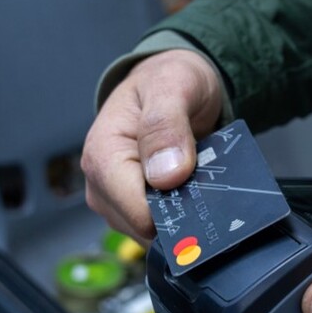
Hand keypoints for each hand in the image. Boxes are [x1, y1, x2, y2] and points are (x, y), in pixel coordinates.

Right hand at [81, 50, 222, 244]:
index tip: (204, 199)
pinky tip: (198, 193)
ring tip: (203, 183)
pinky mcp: (135, 207)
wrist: (173, 80)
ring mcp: (118, 199)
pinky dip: (184, 215)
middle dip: (182, 214)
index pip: (135, 211)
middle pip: (144, 227)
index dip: (173, 212)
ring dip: (185, 216)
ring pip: (154, 233)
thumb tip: (165, 175)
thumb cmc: (169, 79)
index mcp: (103, 155)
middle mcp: (103, 184)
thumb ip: (166, 125)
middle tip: (208, 184)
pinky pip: (161, 227)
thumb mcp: (174, 87)